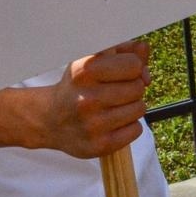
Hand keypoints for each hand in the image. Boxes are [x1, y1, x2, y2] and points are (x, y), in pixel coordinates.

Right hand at [44, 41, 151, 158]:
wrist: (51, 120)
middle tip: (115, 91)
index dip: (132, 67)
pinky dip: (130, 126)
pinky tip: (113, 122)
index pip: (134, 65)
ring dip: (132, 106)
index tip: (121, 72)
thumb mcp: (94, 59)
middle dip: (132, 87)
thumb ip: (125, 50)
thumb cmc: (79, 86)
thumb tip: (144, 58)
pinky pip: (136, 130)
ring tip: (113, 106)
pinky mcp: (99, 146)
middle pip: (138, 88)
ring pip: (140, 109)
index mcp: (84, 71)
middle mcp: (86, 99)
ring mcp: (92, 125)